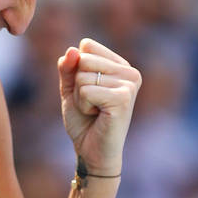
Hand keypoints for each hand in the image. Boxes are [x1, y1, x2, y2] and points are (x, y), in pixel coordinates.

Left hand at [57, 38, 141, 174]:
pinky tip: (97, 115)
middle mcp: (130, 72)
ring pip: (83, 76)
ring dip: (80, 97)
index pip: (87, 46)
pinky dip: (83, 106)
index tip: (88, 90)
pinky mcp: (124, 98)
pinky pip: (86, 91)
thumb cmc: (83, 120)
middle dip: (77, 84)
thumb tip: (72, 50)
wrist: (91, 151)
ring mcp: (129, 84)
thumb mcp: (70, 88)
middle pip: (83, 59)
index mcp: (120, 65)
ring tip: (94, 110)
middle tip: (90, 104)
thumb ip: (68, 67)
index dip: (76, 69)